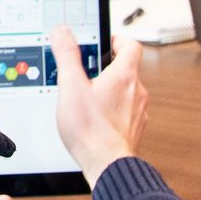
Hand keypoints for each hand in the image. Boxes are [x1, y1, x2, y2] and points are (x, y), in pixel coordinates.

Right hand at [49, 25, 148, 185]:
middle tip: (87, 71)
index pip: (131, 45)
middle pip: (127, 68)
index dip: (116, 39)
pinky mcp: (133, 129)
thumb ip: (67, 56)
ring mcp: (138, 112)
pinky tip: (95, 119)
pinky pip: (125, 112)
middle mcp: (136, 92)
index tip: (104, 41)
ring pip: (126, 91)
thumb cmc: (92, 131)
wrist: (107, 166)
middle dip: (107, 67)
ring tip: (88, 96)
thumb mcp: (71, 86)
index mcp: (125, 75)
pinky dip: (112, 110)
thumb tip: (63, 33)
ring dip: (110, 90)